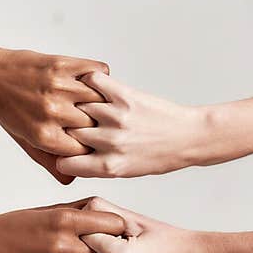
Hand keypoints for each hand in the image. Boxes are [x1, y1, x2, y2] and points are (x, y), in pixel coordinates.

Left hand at [0, 44, 109, 181]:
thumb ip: (48, 161)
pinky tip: (92, 81)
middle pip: (95, 125)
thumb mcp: (25, 140)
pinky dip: (100, 76)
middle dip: (97, 123)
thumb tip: (71, 180)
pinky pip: (97, 71)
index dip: (90, 145)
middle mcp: (53, 113)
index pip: (85, 150)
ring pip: (101, 98)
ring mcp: (59, 87)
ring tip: (98, 100)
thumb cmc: (8, 109)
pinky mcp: (62, 65)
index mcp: (44, 136)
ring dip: (103, 100)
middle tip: (97, 118)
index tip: (90, 138)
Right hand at [57, 72, 208, 177]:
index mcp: (108, 167)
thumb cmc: (159, 157)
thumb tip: (69, 161)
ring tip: (77, 100)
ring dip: (76, 102)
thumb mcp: (125, 172)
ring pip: (77, 106)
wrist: (190, 138)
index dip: (62, 155)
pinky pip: (94, 81)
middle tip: (68, 119)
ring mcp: (116, 117)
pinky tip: (91, 85)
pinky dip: (89, 80)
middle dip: (66, 127)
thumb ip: (97, 167)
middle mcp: (110, 143)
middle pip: (68, 132)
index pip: (64, 162)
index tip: (64, 147)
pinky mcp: (125, 96)